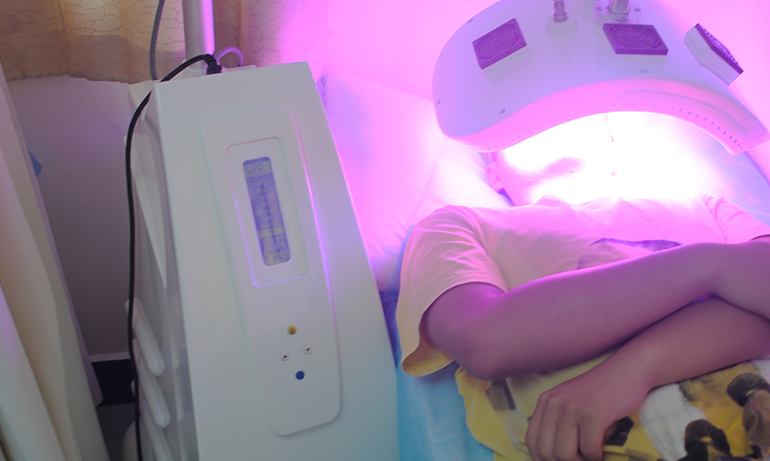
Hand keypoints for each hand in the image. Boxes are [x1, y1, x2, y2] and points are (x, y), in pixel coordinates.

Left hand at [525, 357, 651, 460]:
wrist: (628, 370)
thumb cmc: (601, 393)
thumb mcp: (570, 403)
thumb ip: (556, 423)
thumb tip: (547, 457)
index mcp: (545, 402)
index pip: (532, 442)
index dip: (543, 460)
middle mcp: (553, 403)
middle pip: (546, 452)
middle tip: (580, 460)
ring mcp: (572, 407)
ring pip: (564, 455)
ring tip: (590, 457)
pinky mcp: (592, 413)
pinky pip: (589, 450)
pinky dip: (596, 457)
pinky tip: (601, 452)